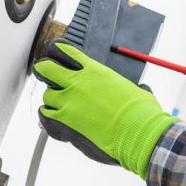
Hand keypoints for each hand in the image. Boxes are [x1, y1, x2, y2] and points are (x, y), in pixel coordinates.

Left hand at [33, 42, 177, 178]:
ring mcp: (68, 104)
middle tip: (50, 77)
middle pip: (45, 68)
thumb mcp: (137, 91)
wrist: (139, 135)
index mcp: (94, 71)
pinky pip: (44, 115)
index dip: (55, 50)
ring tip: (63, 106)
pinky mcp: (64, 124)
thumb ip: (130, 88)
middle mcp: (77, 84)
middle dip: (45, 71)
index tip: (56, 55)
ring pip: (46, 95)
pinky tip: (55, 118)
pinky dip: (48, 116)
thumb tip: (141, 90)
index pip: (63, 50)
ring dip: (53, 100)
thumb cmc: (141, 114)